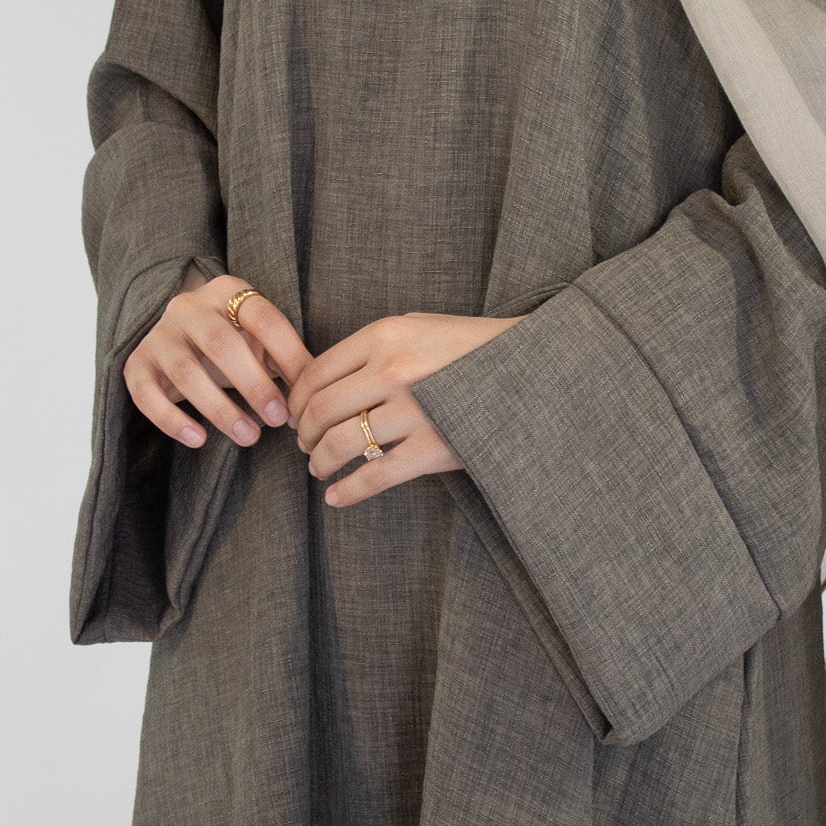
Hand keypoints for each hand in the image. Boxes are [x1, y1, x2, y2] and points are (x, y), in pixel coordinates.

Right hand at [123, 274, 312, 448]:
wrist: (176, 336)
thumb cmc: (231, 342)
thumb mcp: (257, 339)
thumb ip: (283, 358)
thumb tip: (312, 397)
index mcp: (227, 292)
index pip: (263, 319)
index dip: (289, 355)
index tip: (307, 393)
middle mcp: (188, 308)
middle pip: (222, 344)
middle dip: (254, 385)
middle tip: (278, 419)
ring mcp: (158, 335)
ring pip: (186, 372)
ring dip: (220, 409)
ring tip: (249, 437)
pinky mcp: (136, 364)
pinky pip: (146, 395)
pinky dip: (172, 420)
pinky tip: (198, 440)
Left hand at [287, 311, 520, 506]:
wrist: (531, 370)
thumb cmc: (470, 348)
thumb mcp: (419, 327)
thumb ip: (373, 346)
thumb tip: (321, 379)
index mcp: (385, 336)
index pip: (316, 372)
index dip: (295, 400)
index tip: (294, 416)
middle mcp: (393, 370)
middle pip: (320, 410)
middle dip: (304, 435)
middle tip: (305, 446)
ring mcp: (414, 411)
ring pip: (339, 444)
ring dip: (320, 463)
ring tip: (320, 469)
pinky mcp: (434, 448)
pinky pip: (374, 476)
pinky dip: (347, 491)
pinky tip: (336, 498)